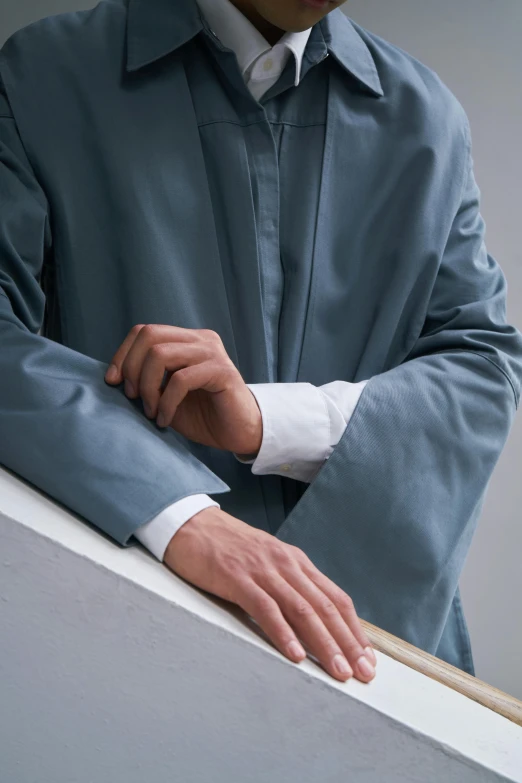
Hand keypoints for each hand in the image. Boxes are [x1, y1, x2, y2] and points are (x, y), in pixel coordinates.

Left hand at [105, 324, 262, 454]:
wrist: (239, 434)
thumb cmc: (202, 415)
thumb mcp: (165, 394)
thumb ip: (146, 379)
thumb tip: (113, 375)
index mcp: (187, 339)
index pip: (144, 331)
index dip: (122, 354)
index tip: (112, 382)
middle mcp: (200, 339)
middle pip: (150, 335)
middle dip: (131, 368)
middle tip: (134, 398)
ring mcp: (212, 353)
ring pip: (161, 354)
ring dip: (148, 386)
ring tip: (150, 412)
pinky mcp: (222, 372)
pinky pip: (181, 380)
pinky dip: (166, 402)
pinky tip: (164, 419)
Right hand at [164, 506, 377, 682]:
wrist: (192, 524)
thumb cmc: (229, 548)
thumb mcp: (268, 562)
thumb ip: (290, 584)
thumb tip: (314, 618)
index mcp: (296, 562)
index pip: (335, 598)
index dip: (354, 629)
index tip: (367, 657)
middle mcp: (286, 564)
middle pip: (325, 607)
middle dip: (347, 642)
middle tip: (362, 673)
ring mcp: (263, 570)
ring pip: (302, 610)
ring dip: (323, 643)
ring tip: (337, 670)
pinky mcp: (237, 578)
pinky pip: (265, 608)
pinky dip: (282, 632)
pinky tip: (294, 654)